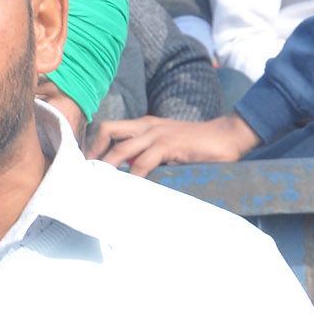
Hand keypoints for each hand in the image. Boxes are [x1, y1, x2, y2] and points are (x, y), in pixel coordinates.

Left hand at [87, 114, 260, 176]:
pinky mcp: (168, 145)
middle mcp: (146, 125)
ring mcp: (157, 134)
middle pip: (107, 131)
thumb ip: (149, 155)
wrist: (228, 136)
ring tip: (98, 185)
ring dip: (106, 168)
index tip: (87, 165)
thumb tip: (130, 175)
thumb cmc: (199, 145)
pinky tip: (128, 189)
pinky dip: (132, 177)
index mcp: (144, 124)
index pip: (110, 129)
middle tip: (86, 174)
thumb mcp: (168, 147)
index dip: (95, 146)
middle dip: (93, 153)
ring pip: (120, 149)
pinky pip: (143, 162)